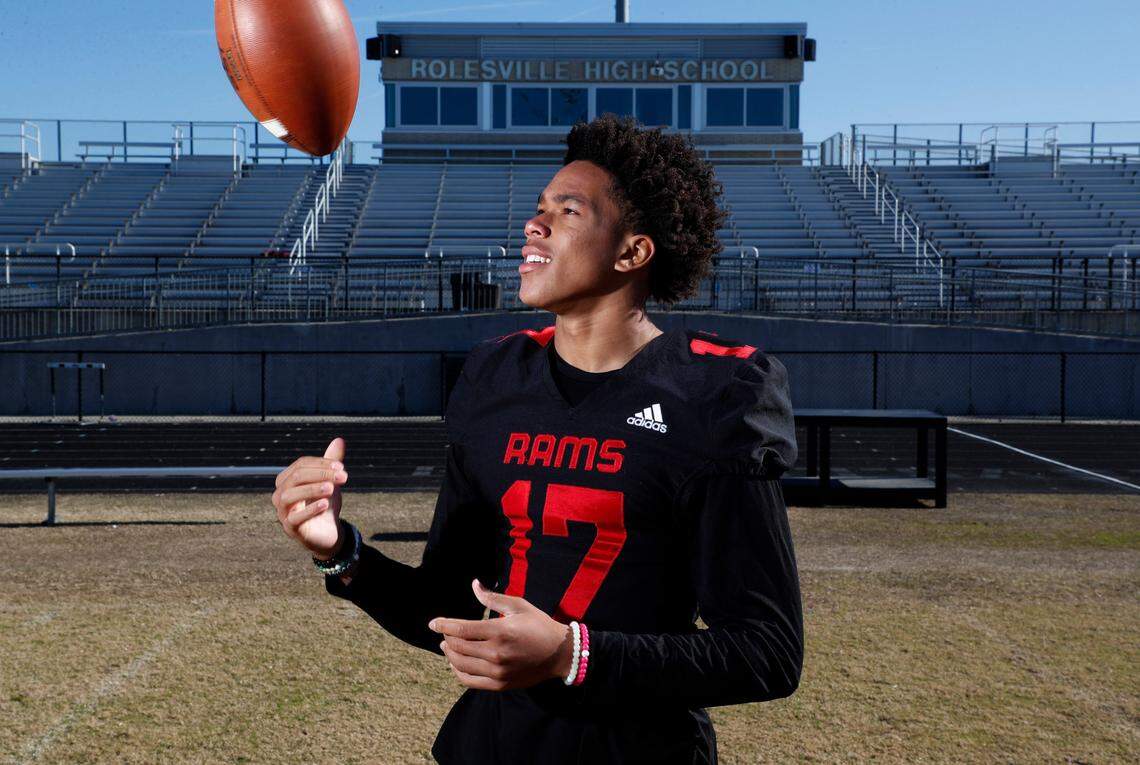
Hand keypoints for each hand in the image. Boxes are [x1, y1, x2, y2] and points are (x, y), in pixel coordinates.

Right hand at [272, 437, 349, 558]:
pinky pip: (294, 518)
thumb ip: (332, 462)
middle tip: (344, 476)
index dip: (322, 463)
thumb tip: (339, 439)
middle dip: (321, 474)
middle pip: (296, 477)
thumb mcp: (330, 481)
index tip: (342, 467)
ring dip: (312, 489)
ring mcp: (283, 512)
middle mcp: (280, 494)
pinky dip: (309, 509)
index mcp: (287, 479)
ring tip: (332, 488)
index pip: (301, 464)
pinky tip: (325, 504)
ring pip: (290, 496)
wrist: (327, 532)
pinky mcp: (290, 528)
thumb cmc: (324, 503)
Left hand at [429, 579, 574, 691]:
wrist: (560, 653)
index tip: (433, 623)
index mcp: (500, 631)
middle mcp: (496, 653)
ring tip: (447, 646)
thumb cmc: (539, 625)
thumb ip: (492, 598)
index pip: (461, 629)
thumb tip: (474, 584)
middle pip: (458, 647)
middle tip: (444, 632)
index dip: (443, 625)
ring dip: (449, 654)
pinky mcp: (500, 684)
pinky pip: (470, 681)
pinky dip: (458, 672)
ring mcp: (497, 671)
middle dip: (447, 637)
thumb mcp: (519, 606)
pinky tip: (456, 663)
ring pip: (461, 664)